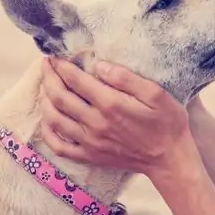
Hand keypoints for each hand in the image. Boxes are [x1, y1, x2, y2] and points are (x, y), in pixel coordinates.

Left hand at [38, 58, 196, 177]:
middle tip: (45, 65)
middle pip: (60, 97)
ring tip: (45, 87)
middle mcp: (96, 123)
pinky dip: (47, 132)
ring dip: (45, 100)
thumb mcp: (156, 94)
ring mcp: (90, 142)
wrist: (169, 159)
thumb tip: (99, 65)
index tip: (55, 55)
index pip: (76, 80)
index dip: (61, 66)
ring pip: (55, 119)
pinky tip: (48, 120)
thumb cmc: (167, 122)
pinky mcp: (90, 156)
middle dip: (49, 78)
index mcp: (111, 105)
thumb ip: (126, 78)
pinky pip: (59, 146)